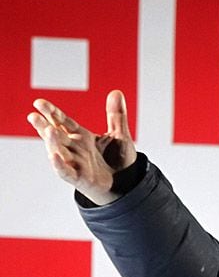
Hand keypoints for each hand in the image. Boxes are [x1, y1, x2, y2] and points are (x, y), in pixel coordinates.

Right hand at [27, 89, 137, 205]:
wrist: (127, 184)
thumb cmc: (119, 160)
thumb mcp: (119, 135)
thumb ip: (116, 115)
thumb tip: (117, 92)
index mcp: (81, 136)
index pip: (63, 121)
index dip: (52, 113)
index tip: (40, 103)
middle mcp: (74, 148)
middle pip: (56, 134)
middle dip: (44, 125)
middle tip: (33, 115)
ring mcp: (75, 163)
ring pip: (58, 151)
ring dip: (52, 142)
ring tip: (48, 130)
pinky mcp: (79, 177)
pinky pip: (66, 171)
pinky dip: (59, 164)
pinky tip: (54, 155)